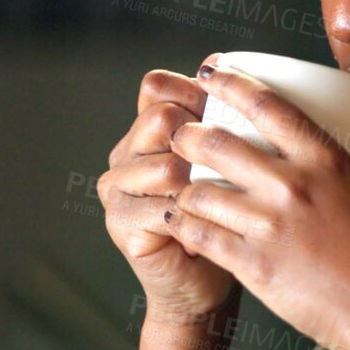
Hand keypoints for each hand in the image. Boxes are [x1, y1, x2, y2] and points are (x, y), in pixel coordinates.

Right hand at [97, 62, 238, 323]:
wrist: (209, 285)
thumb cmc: (229, 220)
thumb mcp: (231, 162)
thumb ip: (226, 120)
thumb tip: (224, 63)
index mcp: (148, 128)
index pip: (158, 86)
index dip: (197, 95)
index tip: (232, 117)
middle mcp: (125, 151)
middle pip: (161, 118)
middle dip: (204, 142)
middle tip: (230, 174)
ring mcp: (117, 186)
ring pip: (167, 164)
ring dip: (203, 186)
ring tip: (221, 207)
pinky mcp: (120, 221)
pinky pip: (163, 206)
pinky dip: (195, 219)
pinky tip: (210, 230)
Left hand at [165, 59, 349, 349]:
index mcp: (328, 162)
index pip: (267, 106)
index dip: (231, 84)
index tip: (211, 75)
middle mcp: (293, 186)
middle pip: (217, 143)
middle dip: (189, 135)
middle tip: (181, 136)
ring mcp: (269, 226)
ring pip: (199, 191)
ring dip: (182, 187)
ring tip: (178, 188)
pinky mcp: (253, 265)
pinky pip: (200, 236)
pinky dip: (183, 227)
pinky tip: (178, 223)